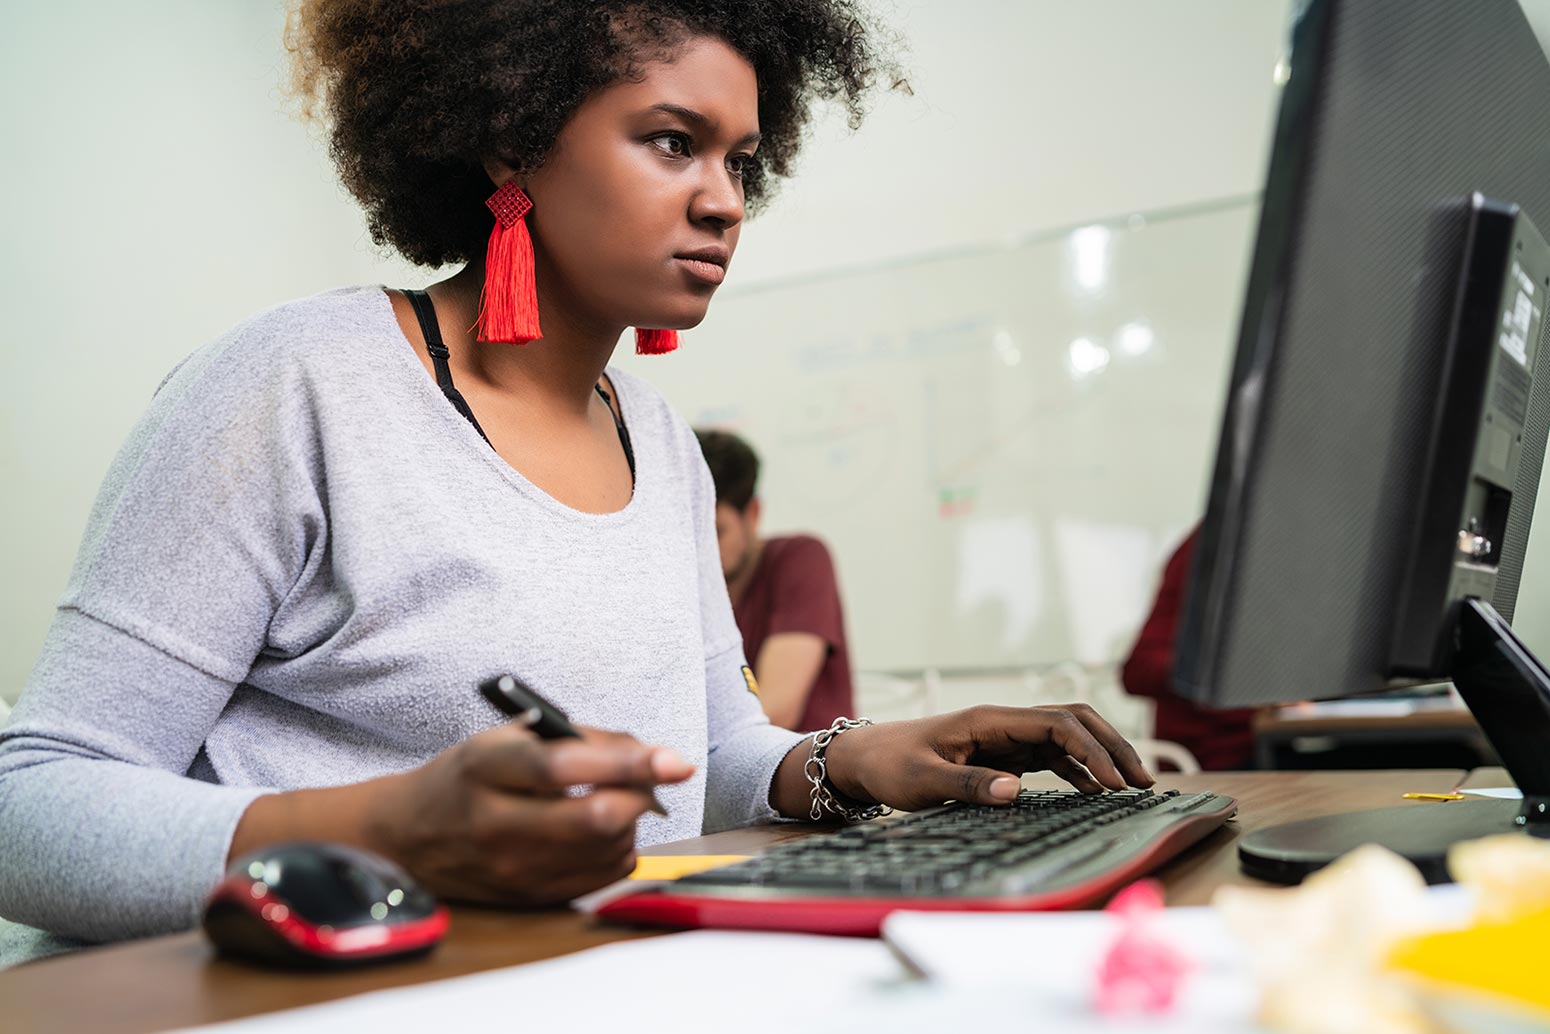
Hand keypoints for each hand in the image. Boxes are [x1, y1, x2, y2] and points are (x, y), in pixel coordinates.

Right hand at [361, 723, 693, 905]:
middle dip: (640, 795)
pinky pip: (603, 875)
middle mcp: (496, 824)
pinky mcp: (530, 897)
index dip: (628, 762)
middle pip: (595, 818)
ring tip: (608, 801)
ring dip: (629, 820)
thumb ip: (574, 738)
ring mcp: (512, 870)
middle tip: (647, 779)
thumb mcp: (504, 738)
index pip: (565, 766)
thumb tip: (646, 754)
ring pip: (608, 848)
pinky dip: (618, 848)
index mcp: (485, 769)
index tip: (674, 761)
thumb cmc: (466, 778)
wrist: (407, 837)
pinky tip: (596, 832)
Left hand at [819, 704, 1153, 812]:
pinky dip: (1078, 770)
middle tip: (1142, 781)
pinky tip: (1096, 791)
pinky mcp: (1002, 754)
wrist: (864, 759)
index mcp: (989, 720)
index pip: (1056, 724)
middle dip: (1111, 746)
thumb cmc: (890, 765)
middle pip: (1073, 721)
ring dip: (1101, 757)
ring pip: (1067, 736)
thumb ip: (967, 785)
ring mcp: (1005, 737)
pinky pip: (1051, 756)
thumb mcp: (922, 780)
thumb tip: (1014, 790)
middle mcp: (1004, 723)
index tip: (1113, 784)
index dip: (1091, 751)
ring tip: (1132, 788)